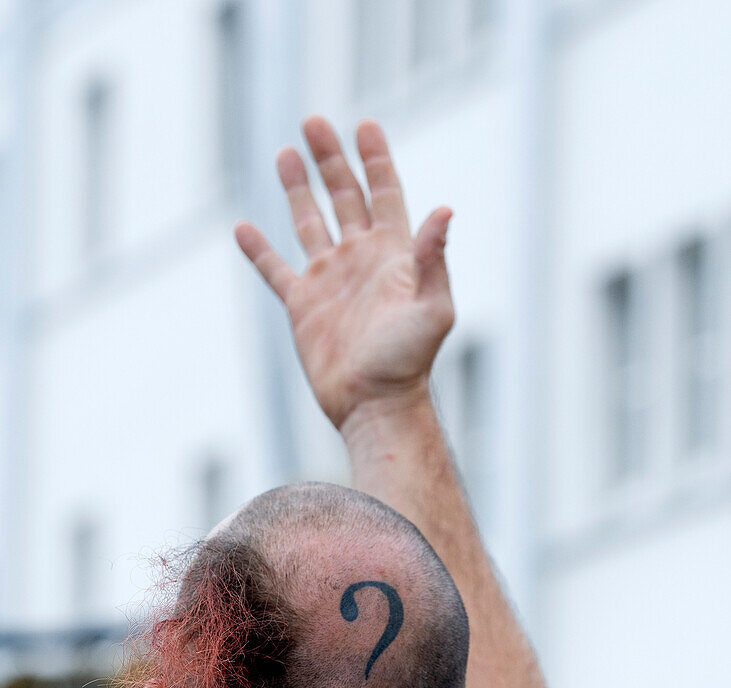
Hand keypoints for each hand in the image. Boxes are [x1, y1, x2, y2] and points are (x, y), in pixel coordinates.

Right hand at [234, 115, 454, 429]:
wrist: (374, 403)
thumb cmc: (409, 360)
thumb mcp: (432, 307)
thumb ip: (433, 258)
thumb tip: (444, 208)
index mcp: (393, 254)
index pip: (385, 193)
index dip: (375, 159)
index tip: (364, 126)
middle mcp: (360, 259)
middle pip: (344, 196)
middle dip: (330, 159)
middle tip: (313, 123)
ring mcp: (330, 280)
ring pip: (310, 222)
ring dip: (298, 189)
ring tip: (285, 154)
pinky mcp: (303, 306)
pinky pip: (275, 270)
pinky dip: (259, 251)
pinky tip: (243, 229)